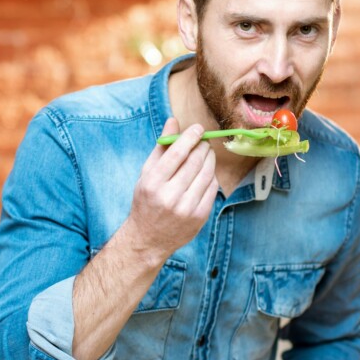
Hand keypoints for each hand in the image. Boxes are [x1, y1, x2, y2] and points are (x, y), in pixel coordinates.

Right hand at [123, 118, 217, 261]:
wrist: (148, 239)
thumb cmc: (146, 201)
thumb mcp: (146, 174)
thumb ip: (161, 147)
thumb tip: (173, 121)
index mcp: (153, 183)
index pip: (177, 153)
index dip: (190, 137)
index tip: (197, 128)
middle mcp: (169, 196)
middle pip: (195, 161)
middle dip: (202, 146)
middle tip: (203, 140)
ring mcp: (186, 208)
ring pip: (207, 173)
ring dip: (210, 159)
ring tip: (206, 154)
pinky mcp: (199, 217)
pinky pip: (212, 189)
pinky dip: (211, 177)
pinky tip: (205, 174)